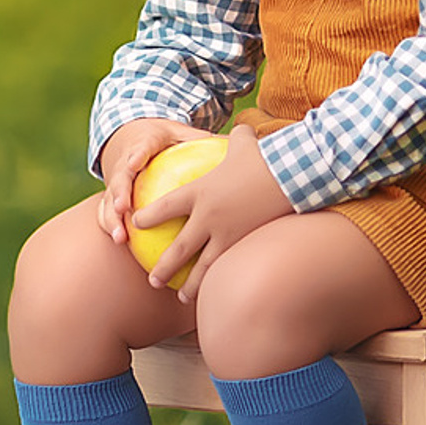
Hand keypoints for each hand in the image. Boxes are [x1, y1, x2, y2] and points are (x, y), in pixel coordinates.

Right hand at [96, 118, 203, 248]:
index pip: (140, 148)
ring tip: (121, 238)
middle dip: (119, 194)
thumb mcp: (180, 134)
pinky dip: (111, 228)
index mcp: (144, 144)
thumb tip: (235, 139)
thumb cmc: (163, 140)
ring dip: (112, 220)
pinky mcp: (111, 197)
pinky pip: (107, 213)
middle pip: (120, 179)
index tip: (136, 162)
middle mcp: (125, 164)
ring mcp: (116, 182)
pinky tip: (122, 246)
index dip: (137, 155)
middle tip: (123, 208)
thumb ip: (201, 139)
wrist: (132, 138)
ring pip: (109, 201)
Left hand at [133, 134, 291, 301]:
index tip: (136, 224)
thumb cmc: (267, 159)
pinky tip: (212, 294)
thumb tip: (241, 128)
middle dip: (162, 266)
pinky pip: (225, 268)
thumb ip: (236, 138)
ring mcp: (225, 234)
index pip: (164, 207)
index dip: (146, 217)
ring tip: (180, 296)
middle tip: (151, 280)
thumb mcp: (244, 144)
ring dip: (188, 284)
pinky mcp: (243, 245)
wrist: (289, 176)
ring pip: (200, 266)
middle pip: (177, 248)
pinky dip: (215, 282)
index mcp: (199, 191)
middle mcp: (206, 216)